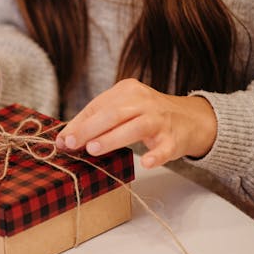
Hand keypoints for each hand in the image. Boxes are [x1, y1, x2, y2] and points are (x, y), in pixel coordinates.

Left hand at [56, 78, 216, 167]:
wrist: (191, 119)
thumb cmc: (145, 115)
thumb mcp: (121, 109)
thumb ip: (94, 122)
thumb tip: (64, 139)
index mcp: (127, 90)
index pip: (98, 106)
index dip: (79, 123)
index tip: (63, 140)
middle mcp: (144, 102)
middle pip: (113, 114)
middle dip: (90, 129)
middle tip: (72, 144)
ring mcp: (160, 119)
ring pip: (135, 127)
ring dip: (112, 139)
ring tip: (93, 150)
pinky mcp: (174, 139)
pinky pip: (164, 148)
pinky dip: (156, 155)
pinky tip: (146, 163)